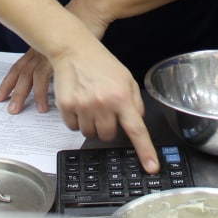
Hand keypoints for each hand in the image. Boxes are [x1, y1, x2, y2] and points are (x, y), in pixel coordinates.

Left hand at [0, 0, 112, 114]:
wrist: (90, 11)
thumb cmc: (79, 25)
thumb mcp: (61, 41)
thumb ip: (55, 56)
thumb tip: (56, 70)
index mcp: (38, 47)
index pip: (19, 66)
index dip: (9, 81)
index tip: (1, 94)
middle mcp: (39, 51)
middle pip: (20, 73)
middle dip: (12, 91)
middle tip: (7, 106)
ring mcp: (47, 54)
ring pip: (29, 78)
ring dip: (22, 94)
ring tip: (18, 109)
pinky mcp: (58, 58)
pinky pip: (44, 79)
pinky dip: (42, 93)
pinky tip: (43, 104)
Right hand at [51, 38, 158, 173]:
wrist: (73, 49)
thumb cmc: (101, 63)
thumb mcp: (126, 78)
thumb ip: (135, 102)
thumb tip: (137, 122)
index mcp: (122, 97)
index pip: (137, 129)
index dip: (145, 151)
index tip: (151, 167)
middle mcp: (104, 103)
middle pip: (108, 136)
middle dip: (107, 127)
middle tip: (104, 109)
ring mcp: (83, 106)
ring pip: (89, 134)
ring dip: (91, 124)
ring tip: (90, 103)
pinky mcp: (66, 106)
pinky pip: (73, 127)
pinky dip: (75, 119)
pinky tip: (78, 102)